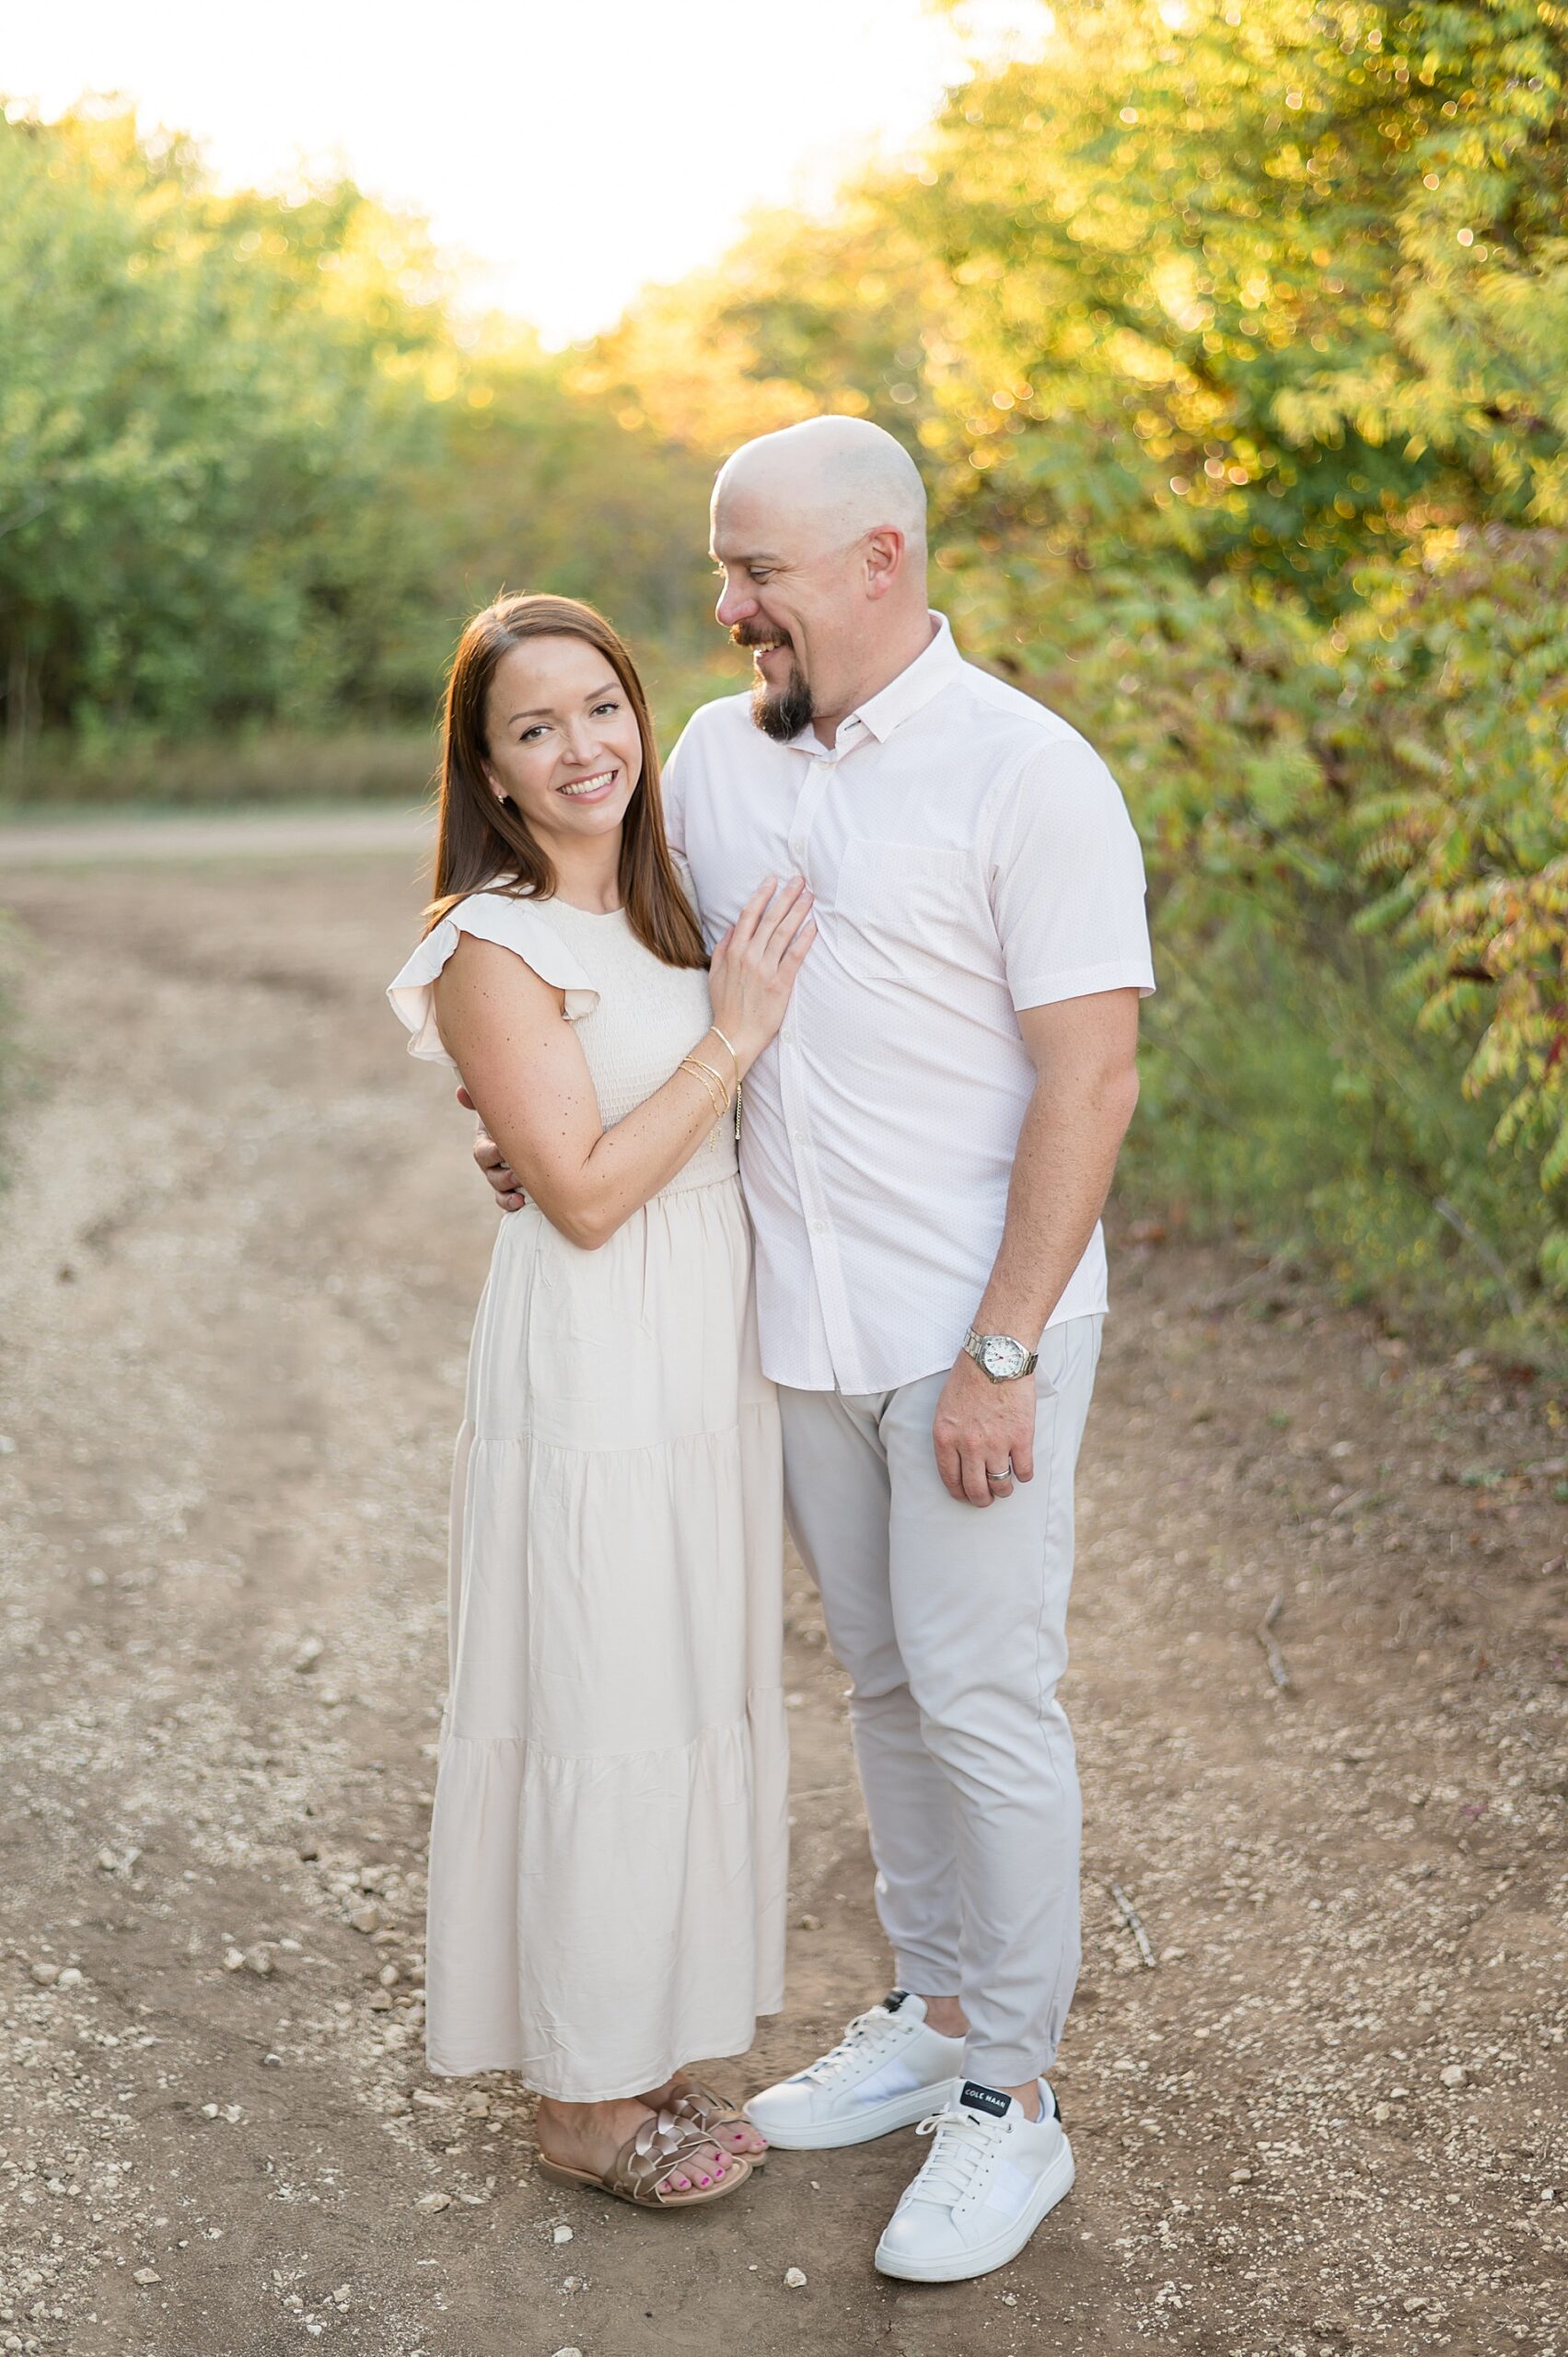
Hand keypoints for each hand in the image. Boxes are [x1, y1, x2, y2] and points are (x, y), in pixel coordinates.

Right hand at [457, 1084, 525, 1212]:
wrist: (544, 1128)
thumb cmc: (523, 1113)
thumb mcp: (506, 1106)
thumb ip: (484, 1100)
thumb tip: (460, 1092)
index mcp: (489, 1141)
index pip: (482, 1152)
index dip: (491, 1153)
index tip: (504, 1151)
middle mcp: (493, 1160)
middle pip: (490, 1173)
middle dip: (502, 1173)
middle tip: (517, 1172)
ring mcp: (503, 1175)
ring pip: (498, 1187)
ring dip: (508, 1187)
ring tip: (523, 1183)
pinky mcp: (515, 1188)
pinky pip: (506, 1201)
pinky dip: (509, 1203)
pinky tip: (520, 1202)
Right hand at [707, 875, 816, 1071]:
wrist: (733, 1036)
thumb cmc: (725, 1007)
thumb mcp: (714, 974)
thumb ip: (722, 949)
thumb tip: (731, 927)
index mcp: (733, 951)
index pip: (749, 915)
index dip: (762, 895)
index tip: (773, 880)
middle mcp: (749, 956)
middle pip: (770, 919)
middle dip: (786, 896)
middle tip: (800, 880)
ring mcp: (765, 969)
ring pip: (784, 933)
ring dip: (798, 911)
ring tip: (810, 896)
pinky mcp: (780, 983)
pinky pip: (795, 956)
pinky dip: (804, 939)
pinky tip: (814, 926)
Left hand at [932, 1350, 1037, 1508]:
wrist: (996, 1356)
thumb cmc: (969, 1377)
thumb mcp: (945, 1408)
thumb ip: (950, 1436)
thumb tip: (958, 1461)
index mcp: (945, 1437)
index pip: (950, 1479)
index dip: (959, 1493)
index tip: (965, 1495)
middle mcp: (969, 1446)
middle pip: (976, 1489)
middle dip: (981, 1500)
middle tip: (986, 1499)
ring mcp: (996, 1444)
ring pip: (1001, 1485)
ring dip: (1003, 1490)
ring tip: (1005, 1486)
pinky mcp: (1021, 1438)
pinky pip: (1024, 1472)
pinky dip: (1024, 1475)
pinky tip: (1022, 1470)